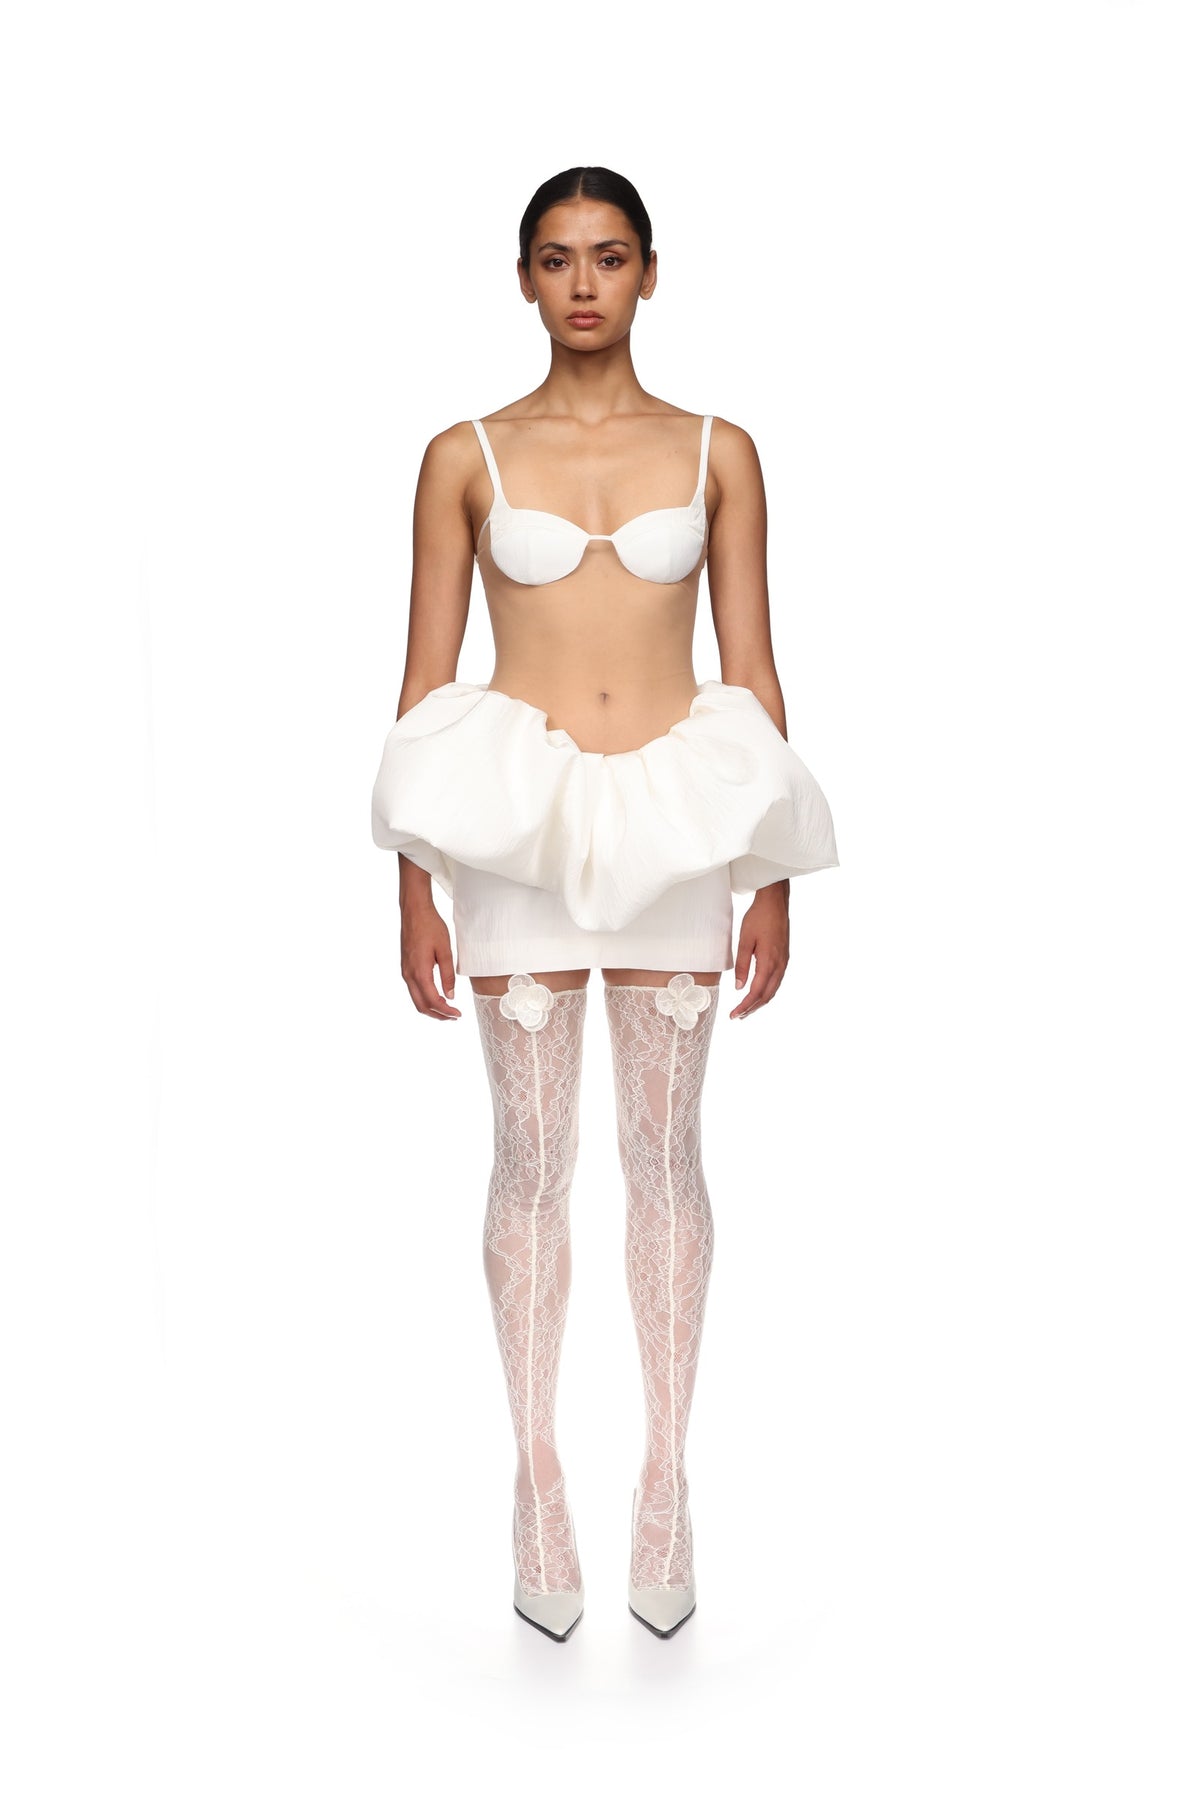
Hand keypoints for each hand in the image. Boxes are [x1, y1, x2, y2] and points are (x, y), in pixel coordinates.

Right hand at [400, 903, 461, 1019]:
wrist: (414, 911)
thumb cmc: (431, 927)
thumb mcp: (445, 951)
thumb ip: (447, 975)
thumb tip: (450, 995)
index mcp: (420, 972)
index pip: (433, 1001)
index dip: (446, 1011)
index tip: (458, 1014)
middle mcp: (409, 975)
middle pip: (421, 1006)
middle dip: (438, 1015)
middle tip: (454, 1016)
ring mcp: (405, 971)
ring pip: (416, 999)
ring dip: (431, 1008)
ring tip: (447, 1009)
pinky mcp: (405, 967)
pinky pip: (413, 990)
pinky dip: (425, 998)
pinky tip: (436, 996)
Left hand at [730, 885, 788, 1020]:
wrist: (775, 902)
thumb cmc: (758, 918)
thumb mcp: (744, 940)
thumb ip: (743, 965)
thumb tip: (739, 987)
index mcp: (769, 962)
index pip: (756, 992)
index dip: (745, 1006)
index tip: (734, 1015)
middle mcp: (780, 965)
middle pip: (766, 995)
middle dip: (752, 1008)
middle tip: (737, 1017)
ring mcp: (784, 962)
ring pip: (773, 990)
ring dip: (760, 1002)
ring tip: (746, 1009)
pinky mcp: (784, 957)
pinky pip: (776, 981)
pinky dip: (766, 992)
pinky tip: (758, 993)